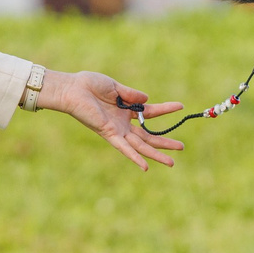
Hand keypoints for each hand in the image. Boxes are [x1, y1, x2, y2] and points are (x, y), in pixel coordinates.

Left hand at [35, 69, 182, 170]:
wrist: (72, 89)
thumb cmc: (89, 85)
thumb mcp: (115, 87)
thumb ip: (131, 94)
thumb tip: (148, 99)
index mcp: (125, 110)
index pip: (150, 113)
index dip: (165, 109)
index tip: (181, 106)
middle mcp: (122, 123)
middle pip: (148, 136)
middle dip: (164, 143)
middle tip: (181, 147)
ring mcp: (117, 130)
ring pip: (140, 146)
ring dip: (156, 154)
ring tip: (172, 162)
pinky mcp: (108, 134)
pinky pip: (123, 148)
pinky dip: (134, 157)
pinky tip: (146, 167)